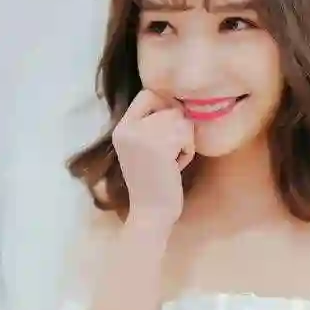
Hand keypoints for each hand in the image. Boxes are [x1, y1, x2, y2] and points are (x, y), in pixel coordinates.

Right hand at [112, 90, 195, 231]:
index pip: (147, 94)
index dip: (164, 105)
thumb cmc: (152, 182)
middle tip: (170, 153)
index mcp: (121, 128)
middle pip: (169, 107)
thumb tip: (176, 101)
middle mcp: (128, 129)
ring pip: (180, 120)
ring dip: (185, 140)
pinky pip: (186, 135)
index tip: (169, 128)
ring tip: (173, 160)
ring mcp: (143, 137)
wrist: (150, 215)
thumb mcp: (142, 146)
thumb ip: (150, 124)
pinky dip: (188, 151)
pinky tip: (176, 167)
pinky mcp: (160, 147)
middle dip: (178, 128)